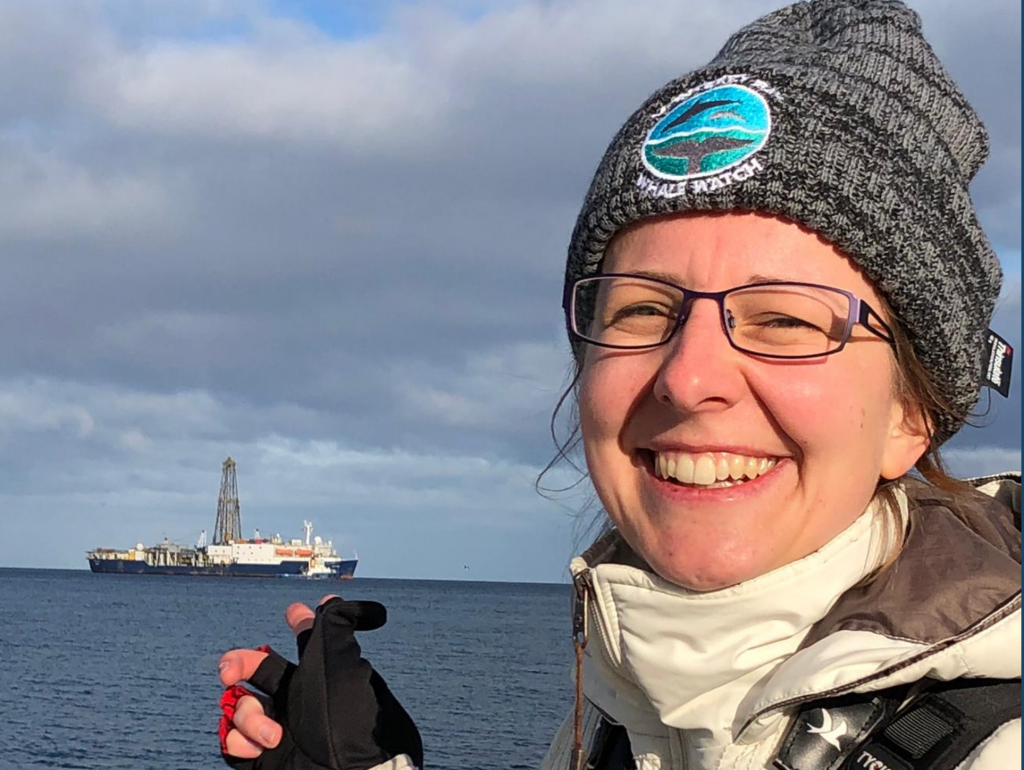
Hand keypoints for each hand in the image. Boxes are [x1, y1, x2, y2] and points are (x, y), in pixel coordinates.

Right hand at [217, 595, 422, 769]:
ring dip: (248, 716)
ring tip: (273, 735)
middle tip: (228, 671)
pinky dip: (236, 741)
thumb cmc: (348, 721)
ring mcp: (278, 727)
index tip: (294, 612)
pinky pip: (232, 742)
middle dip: (237, 662)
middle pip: (256, 667)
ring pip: (240, 706)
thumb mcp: (344, 666)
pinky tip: (256, 747)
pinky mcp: (263, 758)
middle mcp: (297, 697)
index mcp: (320, 673)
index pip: (308, 640)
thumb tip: (329, 599)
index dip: (300, 622)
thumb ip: (335, 626)